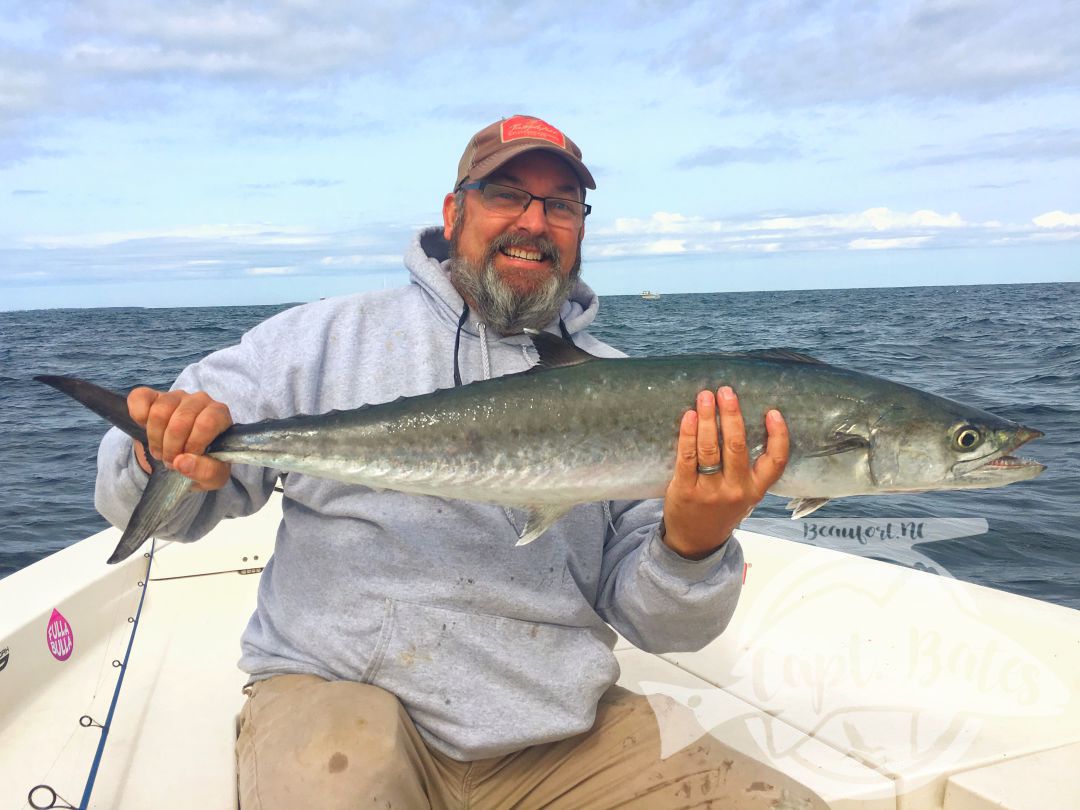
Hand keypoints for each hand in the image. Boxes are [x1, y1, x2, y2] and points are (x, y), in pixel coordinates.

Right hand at [128, 387, 232, 491]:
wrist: (184, 457)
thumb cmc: (205, 462)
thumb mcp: (215, 476)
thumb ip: (206, 471)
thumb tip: (181, 461)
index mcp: (219, 415)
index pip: (206, 423)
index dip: (193, 445)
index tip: (187, 457)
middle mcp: (200, 400)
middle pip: (180, 421)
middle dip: (171, 447)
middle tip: (171, 459)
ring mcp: (176, 396)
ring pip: (159, 412)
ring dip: (155, 438)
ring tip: (162, 450)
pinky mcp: (153, 396)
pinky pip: (140, 398)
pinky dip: (139, 416)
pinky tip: (145, 428)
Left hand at [662, 386, 788, 559]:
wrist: (695, 541)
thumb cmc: (721, 510)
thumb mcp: (744, 495)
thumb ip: (748, 469)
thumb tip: (741, 422)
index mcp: (755, 490)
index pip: (776, 462)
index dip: (778, 436)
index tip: (773, 412)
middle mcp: (735, 490)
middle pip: (737, 447)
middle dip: (732, 415)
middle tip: (726, 392)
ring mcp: (710, 491)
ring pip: (710, 448)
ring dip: (709, 418)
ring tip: (705, 397)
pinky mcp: (685, 490)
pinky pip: (687, 457)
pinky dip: (688, 434)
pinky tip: (689, 417)